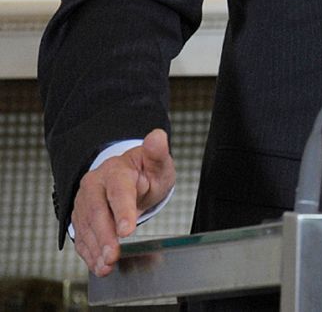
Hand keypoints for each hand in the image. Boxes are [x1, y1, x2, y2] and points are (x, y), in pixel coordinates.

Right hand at [72, 129, 175, 275]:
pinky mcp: (80, 219)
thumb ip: (158, 153)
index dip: (122, 210)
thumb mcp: (157, 163)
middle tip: (114, 256)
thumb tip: (157, 137)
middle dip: (105, 237)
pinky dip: (89, 254)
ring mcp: (84, 203)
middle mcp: (94, 186)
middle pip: (97, 212)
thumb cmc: (145, 171)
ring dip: (95, 249)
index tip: (127, 229)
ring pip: (86, 228)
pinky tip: (98, 266)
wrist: (128, 177)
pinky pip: (82, 237)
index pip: (118, 190)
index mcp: (115, 170)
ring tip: (106, 266)